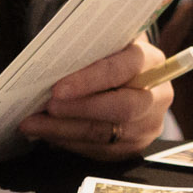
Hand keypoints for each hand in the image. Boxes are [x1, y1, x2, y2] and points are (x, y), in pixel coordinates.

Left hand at [21, 39, 174, 159]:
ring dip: (64, 130)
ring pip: (105, 134)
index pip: (123, 70)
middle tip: (46, 108)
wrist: (129, 77)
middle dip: (78, 109)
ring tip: (34, 124)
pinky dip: (69, 143)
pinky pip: (99, 151)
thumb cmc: (110, 55)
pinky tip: (49, 133)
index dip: (90, 80)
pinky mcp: (134, 147)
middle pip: (121, 108)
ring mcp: (148, 125)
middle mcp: (157, 96)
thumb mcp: (107, 42)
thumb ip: (90, 47)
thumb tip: (54, 59)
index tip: (58, 88)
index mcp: (152, 61)